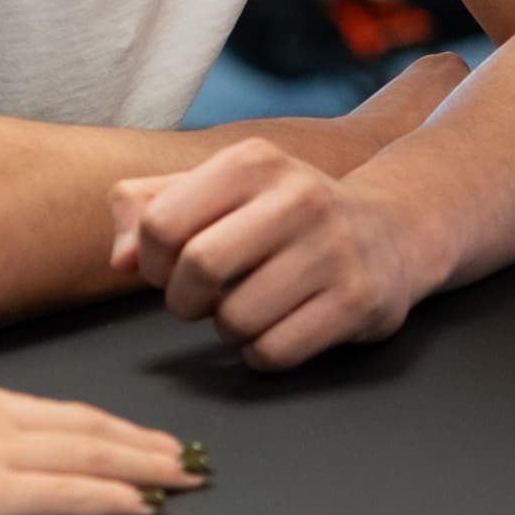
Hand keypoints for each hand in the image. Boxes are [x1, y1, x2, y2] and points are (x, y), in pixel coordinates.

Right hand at [0, 370, 202, 514]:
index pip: (49, 412)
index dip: (100, 426)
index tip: (135, 436)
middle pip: (81, 427)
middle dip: (137, 442)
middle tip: (181, 456)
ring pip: (85, 455)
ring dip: (140, 468)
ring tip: (179, 479)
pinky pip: (62, 494)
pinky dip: (107, 499)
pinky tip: (139, 506)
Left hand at [110, 138, 450, 370]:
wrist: (393, 230)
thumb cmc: (286, 215)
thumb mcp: (224, 188)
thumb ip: (151, 205)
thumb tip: (122, 257)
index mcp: (254, 161)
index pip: (161, 222)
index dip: (152, 261)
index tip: (172, 267)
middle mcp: (298, 197)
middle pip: (197, 268)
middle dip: (183, 300)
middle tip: (199, 300)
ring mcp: (333, 250)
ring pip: (235, 320)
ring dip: (228, 329)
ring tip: (249, 308)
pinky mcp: (358, 301)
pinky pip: (274, 352)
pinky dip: (262, 353)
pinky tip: (280, 328)